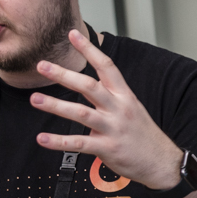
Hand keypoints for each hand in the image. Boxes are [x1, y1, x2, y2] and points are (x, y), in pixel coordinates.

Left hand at [30, 30, 184, 189]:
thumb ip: (111, 96)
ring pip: (81, 113)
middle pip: (89, 86)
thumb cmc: (143, 135)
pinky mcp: (107, 148)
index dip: (89, 50)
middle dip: (64, 75)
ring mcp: (112, 128)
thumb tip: (89, 84)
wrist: (161, 163)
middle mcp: (118, 108)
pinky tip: (42, 139)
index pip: (106, 66)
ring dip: (56, 105)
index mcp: (124, 96)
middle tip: (42, 66)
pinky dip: (58, 142)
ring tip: (35, 99)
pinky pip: (79, 144)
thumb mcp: (132, 108)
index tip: (72, 34)